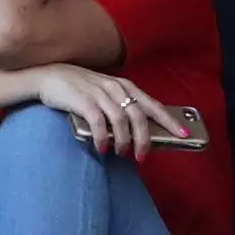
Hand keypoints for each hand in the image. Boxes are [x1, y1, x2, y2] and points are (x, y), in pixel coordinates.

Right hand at [16, 64, 184, 159]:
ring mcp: (101, 94)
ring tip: (122, 153)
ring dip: (124, 141)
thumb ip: (121, 107)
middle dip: (144, 139)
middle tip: (142, 156)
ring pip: (122, 120)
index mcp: (127, 87)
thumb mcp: (106, 94)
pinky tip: (102, 149)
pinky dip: (103, 138)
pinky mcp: (84, 101)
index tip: (183, 134)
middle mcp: (117, 89)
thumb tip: (136, 132)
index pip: (154, 105)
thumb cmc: (81, 89)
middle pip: (140, 116)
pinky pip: (100, 123)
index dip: (169, 121)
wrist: (50, 77)